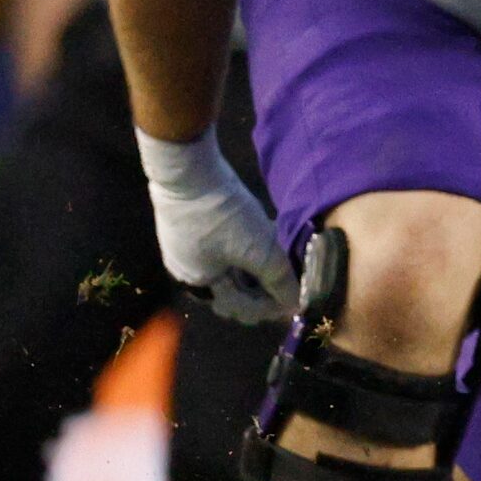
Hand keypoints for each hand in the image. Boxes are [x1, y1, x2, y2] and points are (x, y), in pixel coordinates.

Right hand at [136, 129, 295, 321]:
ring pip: (227, 272)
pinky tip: (262, 241)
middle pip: (231, 293)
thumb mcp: (259, 251)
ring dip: (254, 272)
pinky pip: (221, 252)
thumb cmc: (222, 217)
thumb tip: (295, 303)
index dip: (270, 308)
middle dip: (261, 292)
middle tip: (288, 284)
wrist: (186, 171)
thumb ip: (278, 280)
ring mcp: (185, 250)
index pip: (239, 309)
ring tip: (280, 263)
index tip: (295, 300)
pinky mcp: (189, 229)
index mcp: (200, 285)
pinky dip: (243, 254)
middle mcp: (188, 273)